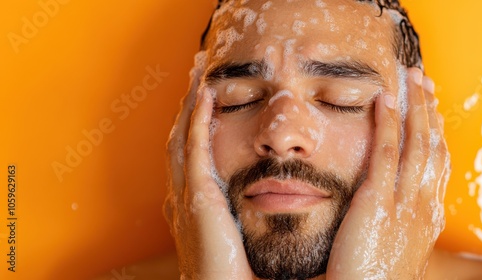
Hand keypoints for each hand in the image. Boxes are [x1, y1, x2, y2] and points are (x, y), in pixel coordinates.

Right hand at [164, 58, 252, 279]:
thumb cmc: (242, 273)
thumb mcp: (242, 237)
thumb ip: (251, 216)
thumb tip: (279, 198)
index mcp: (199, 206)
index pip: (194, 155)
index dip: (197, 125)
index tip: (209, 100)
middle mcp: (186, 197)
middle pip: (182, 140)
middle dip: (188, 108)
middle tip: (197, 78)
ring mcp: (187, 196)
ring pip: (182, 138)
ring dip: (189, 106)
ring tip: (198, 76)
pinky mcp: (197, 199)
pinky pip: (193, 150)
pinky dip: (197, 121)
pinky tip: (205, 95)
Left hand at [326, 68, 450, 278]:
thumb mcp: (396, 249)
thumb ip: (397, 224)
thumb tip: (388, 207)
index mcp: (427, 217)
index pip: (437, 166)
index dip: (436, 134)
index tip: (431, 113)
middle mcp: (424, 205)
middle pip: (434, 147)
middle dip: (431, 111)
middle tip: (425, 82)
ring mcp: (405, 203)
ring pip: (417, 143)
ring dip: (415, 107)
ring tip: (411, 79)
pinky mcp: (378, 202)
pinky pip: (387, 153)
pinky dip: (388, 123)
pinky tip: (383, 100)